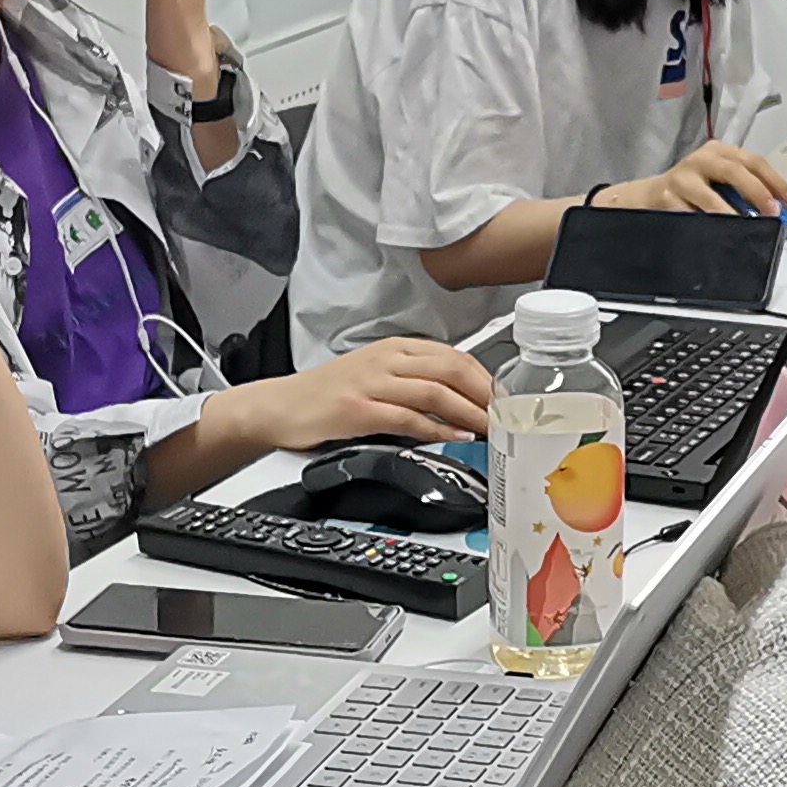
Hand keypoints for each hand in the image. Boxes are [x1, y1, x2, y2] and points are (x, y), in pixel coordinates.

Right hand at [240, 339, 498, 450]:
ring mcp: (371, 383)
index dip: (484, 377)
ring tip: (490, 428)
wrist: (280, 407)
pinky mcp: (358, 409)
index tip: (504, 398)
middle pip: (450, 369)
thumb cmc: (326, 395)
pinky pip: (407, 417)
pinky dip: (437, 428)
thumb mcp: (374, 376)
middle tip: (506, 415)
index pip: (452, 355)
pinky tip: (454, 436)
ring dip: (468, 411)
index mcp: (393, 349)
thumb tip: (457, 400)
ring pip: (434, 391)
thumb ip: (413, 381)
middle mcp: (386, 360)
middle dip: (484, 393)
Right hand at [597, 140, 786, 219]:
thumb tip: (776, 213)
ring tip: (744, 227)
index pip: (754, 162)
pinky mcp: (665, 197)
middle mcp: (701, 159)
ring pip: (709, 196)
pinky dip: (703, 225)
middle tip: (771, 213)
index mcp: (720, 152)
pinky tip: (714, 233)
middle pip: (733, 170)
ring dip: (730, 214)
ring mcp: (682, 177)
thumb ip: (745, 193)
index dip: (775, 183)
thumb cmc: (691, 190)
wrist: (648, 196)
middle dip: (756, 192)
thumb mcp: (719, 183)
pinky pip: (688, 214)